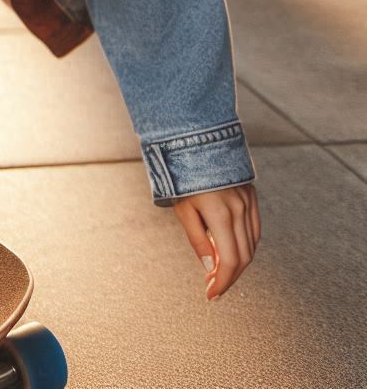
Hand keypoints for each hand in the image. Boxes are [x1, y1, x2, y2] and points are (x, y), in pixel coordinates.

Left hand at [172, 184, 260, 299]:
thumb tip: (209, 269)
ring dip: (238, 263)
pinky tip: (232, 251)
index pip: (229, 260)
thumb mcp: (183, 209)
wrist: (198, 142)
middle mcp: (239, 209)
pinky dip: (246, 245)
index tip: (212, 295)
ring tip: (220, 272)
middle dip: (230, 277)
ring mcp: (248, 202)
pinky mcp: (252, 196)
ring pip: (252, 245)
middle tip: (214, 288)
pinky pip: (255, 230)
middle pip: (243, 257)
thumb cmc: (183, 176)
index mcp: (221, 214)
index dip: (223, 282)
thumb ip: (198, 240)